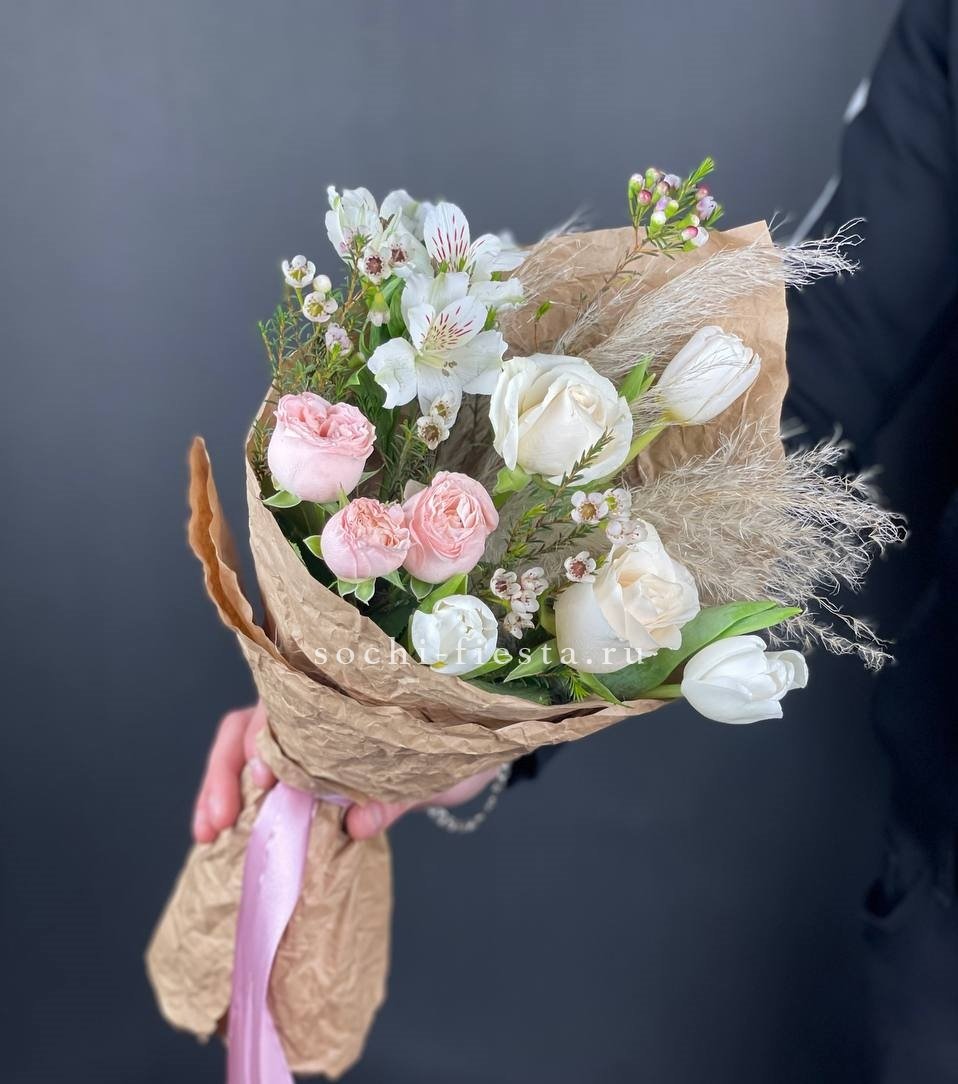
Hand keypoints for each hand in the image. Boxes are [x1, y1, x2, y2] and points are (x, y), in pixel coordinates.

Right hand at [192, 701, 501, 843]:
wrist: (478, 749)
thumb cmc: (459, 740)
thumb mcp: (438, 768)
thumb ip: (399, 792)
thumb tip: (356, 823)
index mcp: (349, 690)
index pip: (292, 699)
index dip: (268, 734)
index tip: (263, 775)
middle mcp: (320, 706)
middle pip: (253, 723)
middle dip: (227, 769)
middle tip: (217, 819)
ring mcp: (309, 736)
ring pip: (247, 749)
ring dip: (222, 787)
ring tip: (208, 832)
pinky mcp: (309, 769)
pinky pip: (264, 781)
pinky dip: (239, 804)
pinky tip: (221, 836)